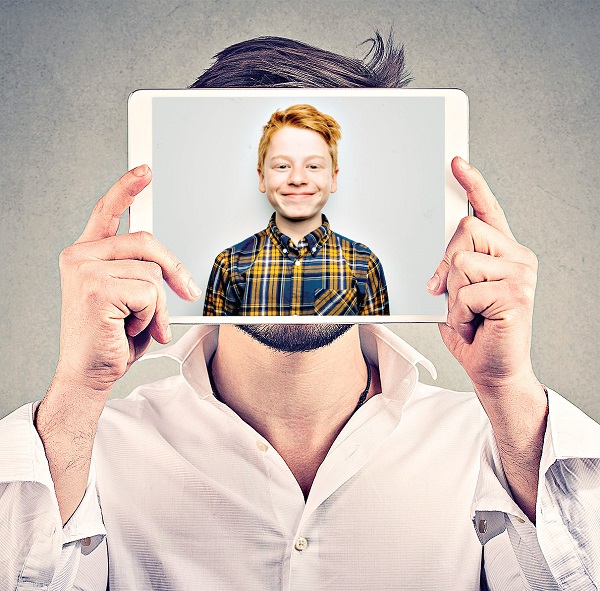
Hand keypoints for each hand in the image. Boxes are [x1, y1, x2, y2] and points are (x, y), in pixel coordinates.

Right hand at [55, 165, 200, 394]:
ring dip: (158, 306)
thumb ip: (142, 272)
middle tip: (186, 290)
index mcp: (87, 255)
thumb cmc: (111, 338)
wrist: (90, 374)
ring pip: (152, 273)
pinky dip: (152, 316)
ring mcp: (85, 270)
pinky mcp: (95, 288)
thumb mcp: (131, 298)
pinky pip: (149, 292)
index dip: (127, 188)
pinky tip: (130, 328)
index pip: (107, 212)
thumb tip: (169, 266)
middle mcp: (80, 257)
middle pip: (146, 242)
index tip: (145, 170)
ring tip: (140, 324)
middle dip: (173, 269)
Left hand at [427, 157, 540, 394]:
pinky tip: (473, 324)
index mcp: (503, 253)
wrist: (493, 369)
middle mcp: (517, 258)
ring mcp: (521, 275)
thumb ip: (452, 267)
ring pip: (461, 260)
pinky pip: (465, 290)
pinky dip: (457, 312)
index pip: (488, 211)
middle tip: (450, 294)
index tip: (456, 163)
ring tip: (467, 313)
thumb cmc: (475, 330)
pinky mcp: (516, 296)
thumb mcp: (456, 291)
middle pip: (465, 228)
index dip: (473, 184)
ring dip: (452, 293)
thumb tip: (443, 257)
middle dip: (445, 263)